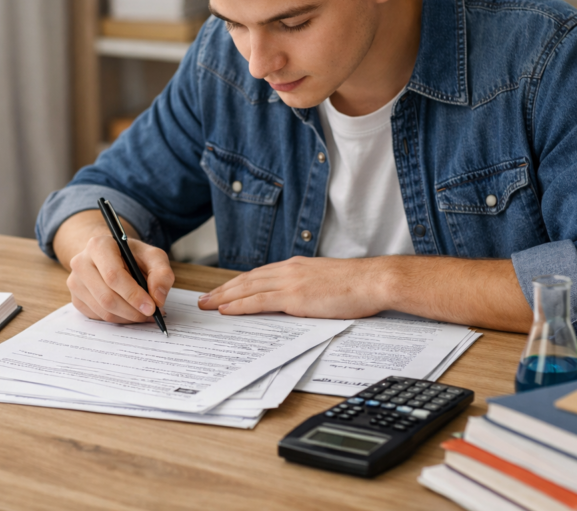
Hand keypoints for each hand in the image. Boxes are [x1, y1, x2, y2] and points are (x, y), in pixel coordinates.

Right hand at [66, 233, 174, 323]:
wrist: (111, 256)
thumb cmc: (132, 256)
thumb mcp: (153, 256)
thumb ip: (161, 274)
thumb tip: (158, 298)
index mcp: (99, 246)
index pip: (113, 275)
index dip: (133, 294)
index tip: (151, 307)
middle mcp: (81, 263)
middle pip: (107, 297)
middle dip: (132, 311)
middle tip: (151, 314)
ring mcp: (75, 282)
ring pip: (103, 311)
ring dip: (127, 317)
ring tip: (143, 313)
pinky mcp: (76, 299)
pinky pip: (98, 317)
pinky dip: (118, 319)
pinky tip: (130, 312)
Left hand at [196, 256, 388, 318]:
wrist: (374, 280)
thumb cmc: (358, 284)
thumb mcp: (326, 281)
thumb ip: (308, 287)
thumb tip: (298, 300)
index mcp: (296, 266)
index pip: (259, 275)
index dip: (238, 283)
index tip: (223, 290)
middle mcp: (289, 270)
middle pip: (246, 280)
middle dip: (223, 290)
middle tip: (203, 299)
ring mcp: (290, 282)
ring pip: (247, 289)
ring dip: (223, 297)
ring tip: (206, 305)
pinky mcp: (295, 296)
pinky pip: (259, 301)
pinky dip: (239, 305)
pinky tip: (225, 309)